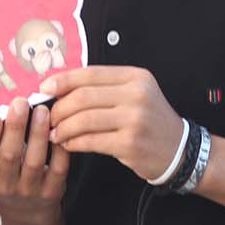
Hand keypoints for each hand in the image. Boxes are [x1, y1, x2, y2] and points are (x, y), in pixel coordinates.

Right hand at [0, 96, 67, 224]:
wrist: (27, 210)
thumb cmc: (5, 173)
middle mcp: (3, 186)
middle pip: (9, 155)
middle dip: (15, 127)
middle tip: (20, 102)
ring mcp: (29, 191)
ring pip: (34, 161)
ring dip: (38, 133)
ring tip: (42, 110)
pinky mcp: (51, 193)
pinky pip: (57, 168)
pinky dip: (59, 148)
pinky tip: (59, 129)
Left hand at [41, 66, 184, 181]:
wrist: (179, 150)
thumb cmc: (148, 120)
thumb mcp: (133, 94)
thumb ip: (102, 88)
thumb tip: (58, 88)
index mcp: (135, 77)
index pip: (90, 74)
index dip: (63, 80)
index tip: (44, 88)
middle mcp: (137, 95)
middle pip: (83, 97)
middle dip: (59, 108)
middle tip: (47, 117)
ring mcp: (135, 120)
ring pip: (84, 119)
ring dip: (63, 127)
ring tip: (54, 133)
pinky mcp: (131, 143)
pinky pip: (91, 141)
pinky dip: (73, 142)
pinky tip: (67, 144)